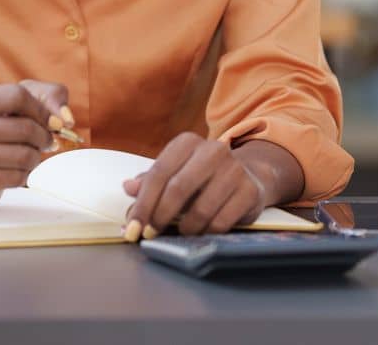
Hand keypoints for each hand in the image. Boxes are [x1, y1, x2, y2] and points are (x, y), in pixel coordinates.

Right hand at [0, 80, 70, 206]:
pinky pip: (17, 178)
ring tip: (28, 155)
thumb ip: (50, 97)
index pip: (17, 96)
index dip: (41, 109)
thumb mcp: (20, 103)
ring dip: (35, 157)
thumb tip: (66, 119)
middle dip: (43, 137)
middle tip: (43, 141)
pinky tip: (17, 170)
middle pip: (24, 128)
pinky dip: (25, 175)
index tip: (48, 121)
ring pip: (24, 155)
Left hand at [121, 132, 264, 238]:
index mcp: (187, 143)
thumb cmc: (202, 176)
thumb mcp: (175, 173)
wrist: (249, 175)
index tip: (133, 226)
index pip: (159, 173)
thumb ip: (150, 182)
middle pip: (178, 188)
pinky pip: (222, 220)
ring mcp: (234, 169)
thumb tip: (128, 188)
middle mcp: (212, 150)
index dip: (143, 203)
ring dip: (185, 227)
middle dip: (160, 215)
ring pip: (201, 208)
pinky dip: (207, 232)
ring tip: (180, 232)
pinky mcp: (250, 190)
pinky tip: (202, 232)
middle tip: (150, 234)